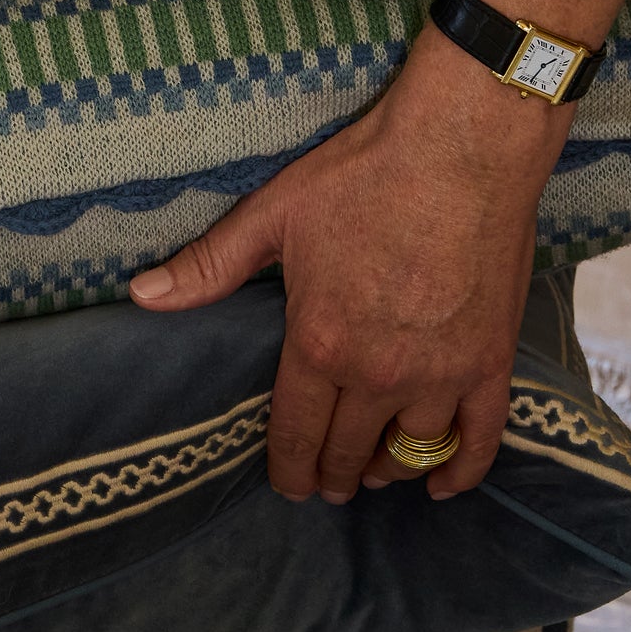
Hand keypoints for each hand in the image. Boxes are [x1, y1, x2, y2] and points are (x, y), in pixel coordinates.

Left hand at [129, 0, 630, 503]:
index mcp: (320, 344)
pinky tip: (440, 484)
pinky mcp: (491, 361)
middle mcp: (379, 373)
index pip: (296, 433)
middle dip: (330, 474)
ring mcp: (441, 374)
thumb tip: (140, 295)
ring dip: (385, 471)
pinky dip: (460, 472)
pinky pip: (479, 440)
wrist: (461, 147)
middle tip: (321, 483)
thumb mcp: (273, 215)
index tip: (284, 485)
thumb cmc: (363, 175)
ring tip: (369, 473)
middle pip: (349, 452)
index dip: (287, 468)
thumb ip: (209, 266)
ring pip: (410, 454)